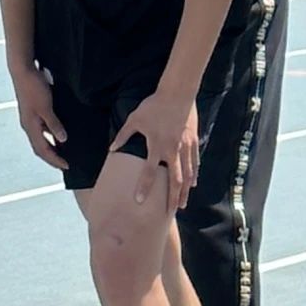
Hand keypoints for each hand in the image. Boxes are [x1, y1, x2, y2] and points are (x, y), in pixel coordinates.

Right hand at [12, 65, 67, 171]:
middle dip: (51, 157)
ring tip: (62, 150)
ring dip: (50, 146)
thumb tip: (62, 140)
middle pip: (40, 148)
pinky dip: (49, 135)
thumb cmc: (33, 87)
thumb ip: (54, 124)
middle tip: (64, 163)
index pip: (43, 150)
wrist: (22, 70)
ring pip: (40, 138)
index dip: (54, 160)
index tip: (66, 166)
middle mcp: (28, 125)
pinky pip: (41, 129)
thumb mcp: (46, 107)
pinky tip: (57, 132)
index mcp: (30, 127)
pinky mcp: (31, 111)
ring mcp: (29, 118)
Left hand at [111, 90, 198, 210]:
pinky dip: (194, 174)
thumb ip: (123, 136)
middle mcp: (172, 150)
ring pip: (187, 174)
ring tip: (182, 204)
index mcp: (156, 146)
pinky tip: (193, 184)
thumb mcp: (134, 119)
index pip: (149, 172)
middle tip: (170, 212)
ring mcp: (185, 147)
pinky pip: (194, 162)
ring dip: (185, 191)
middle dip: (172, 198)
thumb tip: (111, 149)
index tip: (140, 201)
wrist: (177, 92)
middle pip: (174, 180)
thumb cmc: (153, 105)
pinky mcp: (193, 141)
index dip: (144, 187)